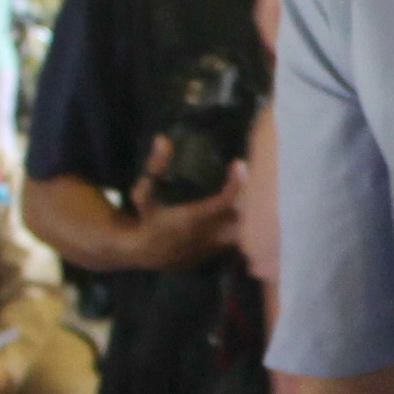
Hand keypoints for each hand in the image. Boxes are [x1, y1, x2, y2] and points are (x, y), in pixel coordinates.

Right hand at [121, 158, 247, 272]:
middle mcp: (208, 234)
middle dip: (248, 195)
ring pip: (243, 227)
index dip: (237, 182)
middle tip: (246, 175)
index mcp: (193, 219)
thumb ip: (155, 168)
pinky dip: (242, 222)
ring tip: (248, 188)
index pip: (226, 201)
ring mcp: (215, 246)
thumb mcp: (144, 193)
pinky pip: (238, 236)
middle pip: (242, 214)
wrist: (146, 253)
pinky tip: (241, 207)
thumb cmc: (147, 219)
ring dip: (247, 209)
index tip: (239, 163)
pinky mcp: (217, 252)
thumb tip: (163, 139)